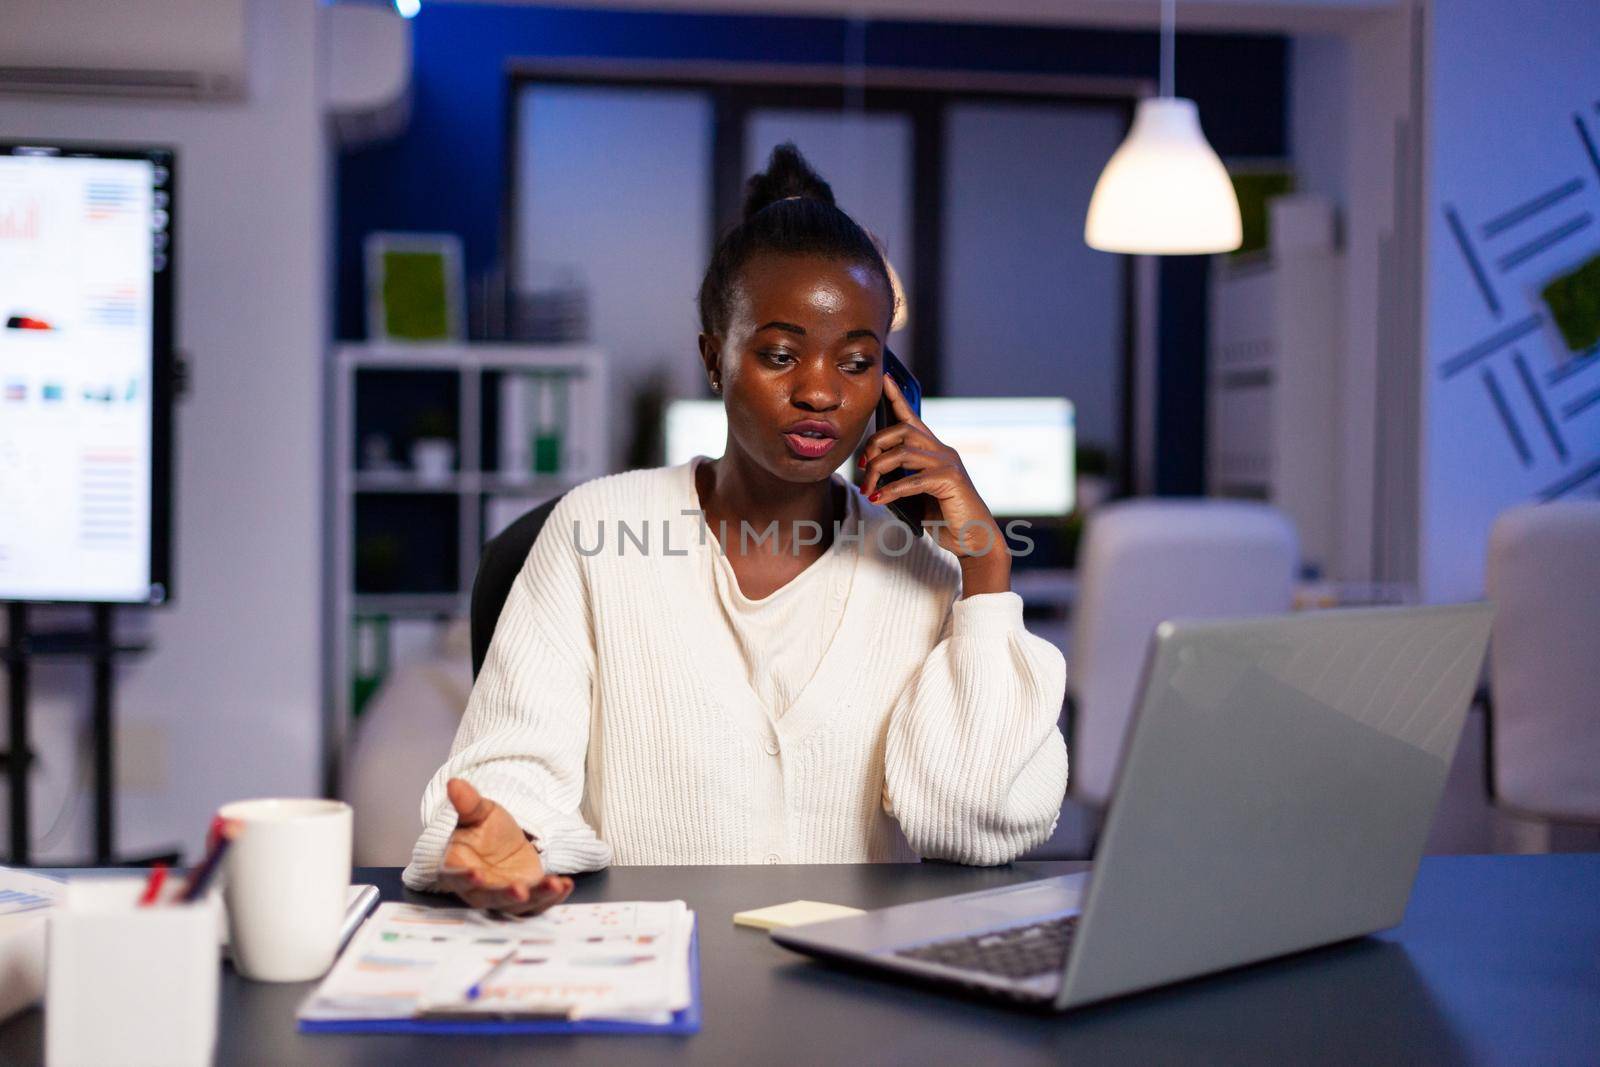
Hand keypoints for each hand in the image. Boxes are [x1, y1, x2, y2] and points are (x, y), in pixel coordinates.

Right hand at [435, 778, 573, 914]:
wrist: (503, 839)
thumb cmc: (483, 829)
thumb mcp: (479, 812)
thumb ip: (467, 803)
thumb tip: (455, 783)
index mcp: (457, 867)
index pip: (455, 877)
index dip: (464, 878)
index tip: (476, 874)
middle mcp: (478, 889)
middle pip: (488, 898)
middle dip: (504, 896)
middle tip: (519, 891)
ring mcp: (503, 896)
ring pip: (516, 906)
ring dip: (536, 898)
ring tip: (553, 885)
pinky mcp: (527, 898)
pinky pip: (539, 904)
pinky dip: (553, 897)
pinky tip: (564, 885)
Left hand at [858, 375, 1010, 593]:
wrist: (974, 540)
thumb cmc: (944, 519)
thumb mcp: (917, 496)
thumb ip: (901, 479)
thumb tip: (873, 475)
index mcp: (935, 451)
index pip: (912, 419)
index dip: (897, 397)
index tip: (885, 379)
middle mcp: (943, 451)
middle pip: (901, 431)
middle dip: (875, 446)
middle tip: (862, 469)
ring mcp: (948, 464)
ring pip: (903, 453)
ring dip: (878, 470)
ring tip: (868, 489)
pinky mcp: (950, 480)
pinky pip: (912, 480)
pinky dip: (890, 490)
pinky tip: (878, 500)